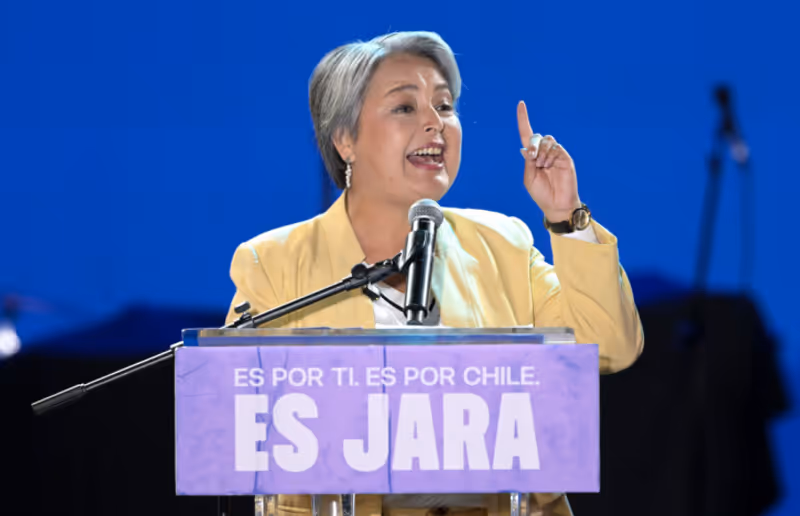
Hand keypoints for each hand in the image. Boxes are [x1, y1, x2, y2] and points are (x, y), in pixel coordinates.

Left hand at [517, 101, 581, 222]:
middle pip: (537, 136)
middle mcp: (544, 153)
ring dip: (541, 152)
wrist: (557, 204)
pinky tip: (549, 165)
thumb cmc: (542, 194)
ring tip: (543, 166)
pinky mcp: (565, 157)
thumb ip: (528, 162)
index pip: (527, 135)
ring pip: (547, 140)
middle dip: (533, 145)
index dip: (523, 119)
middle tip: (533, 159)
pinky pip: (556, 147)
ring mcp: (555, 154)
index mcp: (533, 157)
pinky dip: (549, 155)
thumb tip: (527, 148)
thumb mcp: (529, 178)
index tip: (521, 104)